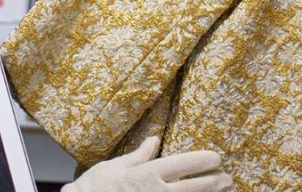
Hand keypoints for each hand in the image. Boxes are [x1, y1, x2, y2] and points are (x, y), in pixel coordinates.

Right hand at [61, 136, 233, 191]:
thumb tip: (154, 140)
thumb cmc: (98, 185)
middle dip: (214, 182)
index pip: (181, 165)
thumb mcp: (117, 165)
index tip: (216, 158)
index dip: (201, 161)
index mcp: (146, 174)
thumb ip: (140, 155)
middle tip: (227, 178)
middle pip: (194, 187)